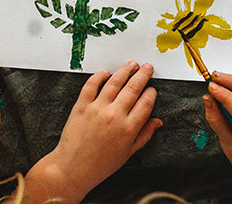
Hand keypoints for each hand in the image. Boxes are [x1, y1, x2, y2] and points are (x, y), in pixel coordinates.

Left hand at [23, 62, 162, 202]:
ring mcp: (97, 108)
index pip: (145, 104)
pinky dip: (99, 76)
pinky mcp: (81, 105)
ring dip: (125, 71)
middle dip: (143, 76)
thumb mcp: (128, 153)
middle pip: (133, 88)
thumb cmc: (101, 164)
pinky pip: (91, 85)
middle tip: (147, 68)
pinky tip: (106, 73)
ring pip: (114, 82)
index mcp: (128, 129)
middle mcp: (114, 115)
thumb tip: (157, 122)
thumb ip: (144, 135)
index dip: (151, 94)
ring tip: (132, 64)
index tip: (152, 89)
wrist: (73, 167)